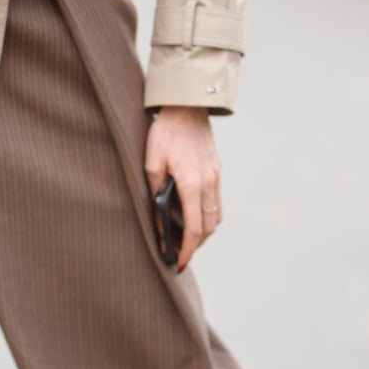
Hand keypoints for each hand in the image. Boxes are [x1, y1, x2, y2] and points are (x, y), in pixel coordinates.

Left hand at [144, 106, 221, 273]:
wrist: (188, 105)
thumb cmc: (165, 132)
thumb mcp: (151, 162)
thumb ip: (156, 192)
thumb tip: (159, 219)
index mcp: (191, 183)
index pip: (193, 228)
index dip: (187, 250)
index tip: (178, 263)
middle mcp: (208, 183)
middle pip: (208, 227)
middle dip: (195, 246)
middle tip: (179, 255)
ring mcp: (216, 177)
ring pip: (215, 216)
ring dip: (203, 232)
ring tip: (186, 239)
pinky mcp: (217, 170)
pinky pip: (216, 202)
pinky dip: (207, 216)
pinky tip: (193, 216)